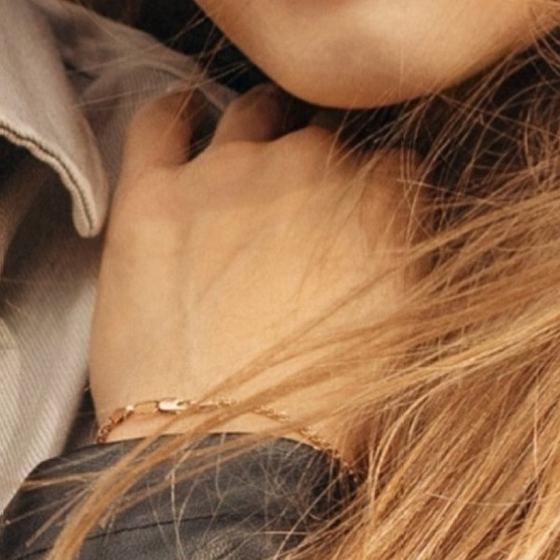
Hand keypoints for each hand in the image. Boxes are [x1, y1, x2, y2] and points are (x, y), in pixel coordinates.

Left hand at [90, 86, 412, 453]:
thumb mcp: (406, 331)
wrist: (225, 447)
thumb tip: (395, 229)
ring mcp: (228, 171)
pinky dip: (173, 115)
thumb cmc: (319, 411)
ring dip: (254, 129)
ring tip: (242, 164)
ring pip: (251, 113)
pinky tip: (178, 123)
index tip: (350, 222)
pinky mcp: (153, 192)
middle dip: (311, 168)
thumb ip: (403, 258)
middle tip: (293, 217)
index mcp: (382, 203)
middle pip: (319, 138)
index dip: (367, 194)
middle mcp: (312, 166)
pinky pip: (162, 120)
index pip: (388, 164)